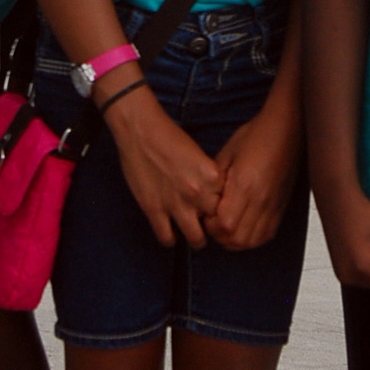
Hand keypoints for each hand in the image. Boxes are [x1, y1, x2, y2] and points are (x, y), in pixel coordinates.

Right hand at [106, 91, 223, 248]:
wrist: (140, 130)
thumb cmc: (169, 136)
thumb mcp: (198, 155)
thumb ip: (207, 177)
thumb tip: (212, 195)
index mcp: (211, 176)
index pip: (228, 202)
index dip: (223, 205)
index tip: (218, 207)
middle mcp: (197, 193)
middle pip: (215, 221)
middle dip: (212, 222)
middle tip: (206, 221)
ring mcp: (176, 204)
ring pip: (196, 239)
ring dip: (196, 239)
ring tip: (193, 235)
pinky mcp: (155, 210)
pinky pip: (167, 238)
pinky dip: (170, 239)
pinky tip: (170, 232)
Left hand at [204, 106, 301, 251]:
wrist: (286, 128)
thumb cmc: (256, 134)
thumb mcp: (228, 151)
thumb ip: (216, 177)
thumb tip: (205, 195)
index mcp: (244, 184)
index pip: (225, 224)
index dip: (211, 226)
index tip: (206, 215)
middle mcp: (260, 200)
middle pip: (237, 239)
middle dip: (220, 236)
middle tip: (213, 223)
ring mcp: (272, 206)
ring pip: (251, 242)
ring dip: (235, 241)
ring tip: (226, 226)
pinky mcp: (280, 208)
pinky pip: (265, 236)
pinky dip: (251, 239)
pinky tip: (244, 227)